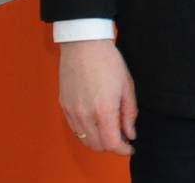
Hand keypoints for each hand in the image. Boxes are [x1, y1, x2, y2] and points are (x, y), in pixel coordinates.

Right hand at [58, 39, 136, 154]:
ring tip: (110, 129)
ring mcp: (72, 111)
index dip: (123, 149)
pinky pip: (74, 128)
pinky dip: (86, 131)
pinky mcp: (63, 106)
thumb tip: (130, 133)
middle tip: (122, 137)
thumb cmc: (108, 61)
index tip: (130, 147)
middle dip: (111, 146)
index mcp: (103, 110)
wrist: (84, 45)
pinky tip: (96, 121)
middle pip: (97, 146)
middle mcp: (85, 115)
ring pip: (84, 139)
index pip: (112, 144)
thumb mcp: (127, 86)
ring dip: (98, 140)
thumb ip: (129, 113)